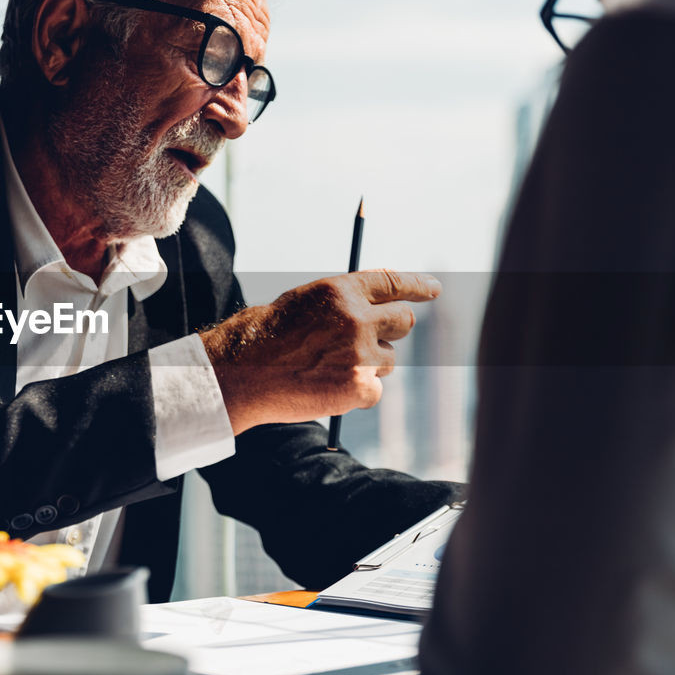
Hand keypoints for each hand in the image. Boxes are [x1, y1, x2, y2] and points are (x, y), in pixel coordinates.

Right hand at [200, 270, 440, 434]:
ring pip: (389, 360)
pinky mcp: (359, 386)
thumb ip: (343, 303)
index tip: (434, 289)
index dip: (418, 285)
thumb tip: (379, 311)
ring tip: (328, 368)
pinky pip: (375, 389)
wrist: (241, 374)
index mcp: (340, 290)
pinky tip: (326, 388)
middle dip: (393, 329)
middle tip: (372, 339)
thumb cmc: (265, 337)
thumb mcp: (304, 305)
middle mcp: (356, 318)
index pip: (393, 282)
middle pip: (403, 321)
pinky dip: (357, 392)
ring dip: (369, 364)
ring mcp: (360, 354)